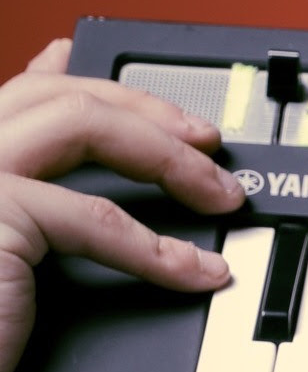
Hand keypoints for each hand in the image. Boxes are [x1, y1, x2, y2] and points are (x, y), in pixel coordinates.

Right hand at [0, 38, 244, 371]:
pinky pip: (91, 217)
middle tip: (209, 145)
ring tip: (221, 195)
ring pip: (76, 124)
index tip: (126, 81)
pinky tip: (198, 274)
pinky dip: (158, 247)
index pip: (10, 98)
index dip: (71, 77)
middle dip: (142, 109)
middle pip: (49, 96)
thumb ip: (40, 237)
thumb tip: (105, 223)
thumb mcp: (8, 295)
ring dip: (163, 154)